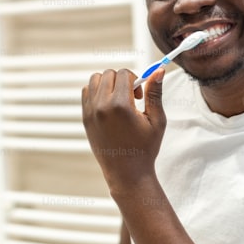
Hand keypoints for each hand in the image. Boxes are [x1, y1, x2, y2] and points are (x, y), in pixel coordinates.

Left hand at [81, 67, 166, 191]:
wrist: (126, 173)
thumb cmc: (145, 149)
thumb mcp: (156, 120)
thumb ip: (155, 93)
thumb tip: (158, 70)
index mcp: (120, 105)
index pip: (123, 74)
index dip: (135, 80)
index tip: (139, 96)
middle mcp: (102, 106)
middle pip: (108, 74)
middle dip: (122, 80)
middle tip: (131, 98)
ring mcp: (90, 112)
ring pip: (95, 80)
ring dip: (108, 83)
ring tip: (119, 100)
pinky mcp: (85, 118)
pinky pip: (86, 92)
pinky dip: (97, 92)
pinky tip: (109, 105)